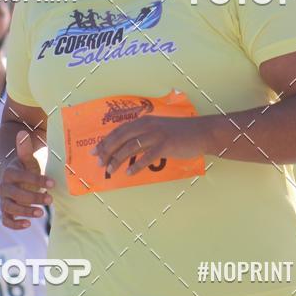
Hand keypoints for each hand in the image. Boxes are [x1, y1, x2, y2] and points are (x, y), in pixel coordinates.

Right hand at [0, 130, 54, 229]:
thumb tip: (22, 133)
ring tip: (42, 213)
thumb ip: (25, 150)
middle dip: (33, 198)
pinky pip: (6, 220)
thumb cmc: (26, 168)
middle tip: (51, 200)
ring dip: (25, 211)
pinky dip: (14, 224)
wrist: (15, 177)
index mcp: (10, 173)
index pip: (21, 177)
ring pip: (10, 208)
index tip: (53, 184)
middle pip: (16, 194)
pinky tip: (28, 225)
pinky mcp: (6, 211)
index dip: (36, 180)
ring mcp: (4, 200)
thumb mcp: (28, 160)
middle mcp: (4, 187)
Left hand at [92, 115, 208, 176]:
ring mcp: (156, 135)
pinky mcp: (165, 145)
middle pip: (121, 138)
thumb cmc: (179, 133)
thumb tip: (126, 147)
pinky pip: (147, 157)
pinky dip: (136, 166)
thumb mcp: (158, 129)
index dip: (105, 141)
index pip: (119, 131)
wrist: (201, 132)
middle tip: (99, 163)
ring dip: (118, 160)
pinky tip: (129, 174)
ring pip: (130, 148)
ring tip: (110, 170)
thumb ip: (143, 135)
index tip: (94, 151)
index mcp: (144, 121)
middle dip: (107, 151)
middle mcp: (147, 126)